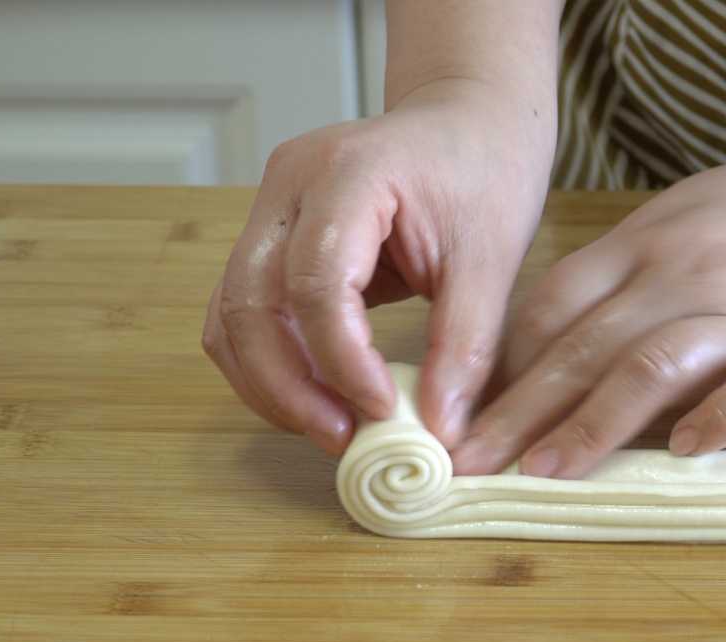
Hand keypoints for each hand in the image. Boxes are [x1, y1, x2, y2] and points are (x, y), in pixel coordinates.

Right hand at [202, 77, 553, 453]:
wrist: (469, 121)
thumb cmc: (484, 171)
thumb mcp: (493, 259)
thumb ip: (465, 345)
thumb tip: (440, 430)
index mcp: (348, 173)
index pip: (315, 281)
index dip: (341, 360)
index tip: (382, 410)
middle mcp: (289, 185)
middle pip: (250, 302)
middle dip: (287, 386)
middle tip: (343, 437)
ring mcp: (270, 208)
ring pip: (232, 315)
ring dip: (271, 383)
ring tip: (332, 427)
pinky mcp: (270, 237)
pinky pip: (247, 312)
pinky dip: (272, 363)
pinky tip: (320, 397)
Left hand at [449, 132, 725, 477]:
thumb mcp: (689, 216)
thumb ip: (626, 277)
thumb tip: (557, 344)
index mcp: (649, 244)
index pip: (552, 309)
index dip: (500, 369)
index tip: (462, 417)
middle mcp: (687, 275)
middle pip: (584, 347)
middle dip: (518, 412)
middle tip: (469, 463)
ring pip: (653, 367)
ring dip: (592, 425)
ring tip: (546, 473)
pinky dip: (720, 418)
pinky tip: (688, 453)